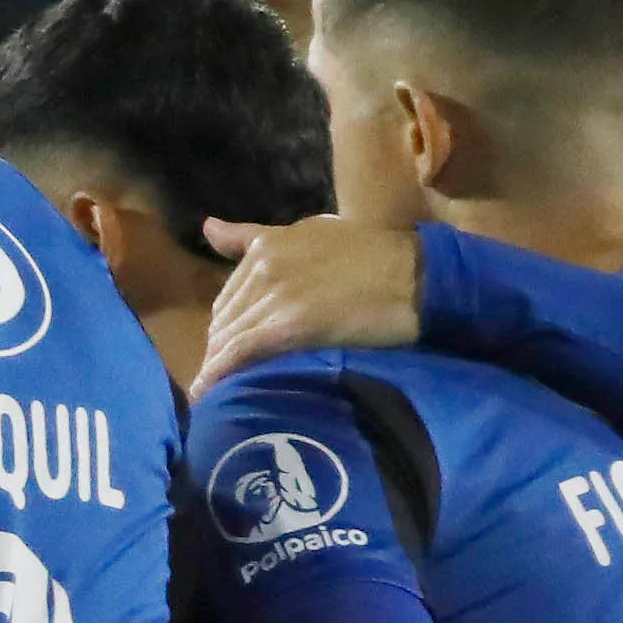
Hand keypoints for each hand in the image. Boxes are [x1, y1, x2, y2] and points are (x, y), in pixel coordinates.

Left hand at [199, 212, 425, 383]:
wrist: (414, 277)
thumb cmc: (373, 256)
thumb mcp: (310, 234)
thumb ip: (255, 236)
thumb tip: (208, 227)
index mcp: (268, 246)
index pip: (229, 294)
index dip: (225, 326)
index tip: (226, 350)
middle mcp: (264, 267)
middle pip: (225, 318)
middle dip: (218, 349)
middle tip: (221, 378)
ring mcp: (276, 295)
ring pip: (229, 337)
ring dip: (216, 367)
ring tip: (211, 394)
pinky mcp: (290, 325)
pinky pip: (242, 352)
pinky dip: (220, 374)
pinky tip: (208, 392)